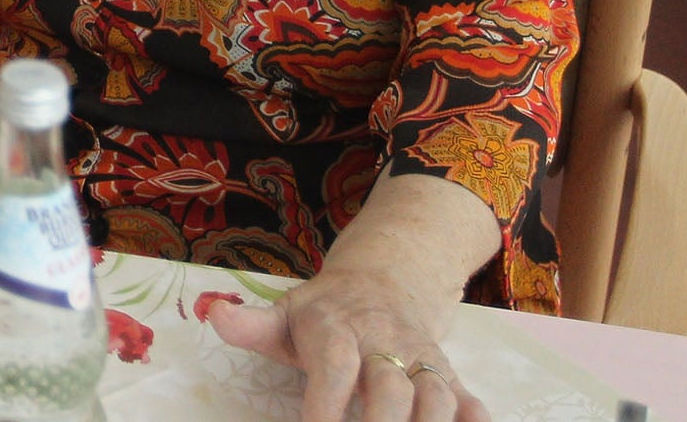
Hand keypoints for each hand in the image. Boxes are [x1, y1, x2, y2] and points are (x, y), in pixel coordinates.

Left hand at [206, 263, 488, 421]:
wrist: (386, 281)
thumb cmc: (325, 314)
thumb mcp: (286, 313)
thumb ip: (252, 325)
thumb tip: (214, 315)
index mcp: (336, 329)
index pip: (334, 367)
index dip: (327, 405)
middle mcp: (384, 344)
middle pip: (391, 387)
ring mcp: (422, 361)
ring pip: (436, 397)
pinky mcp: (451, 377)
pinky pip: (472, 403)